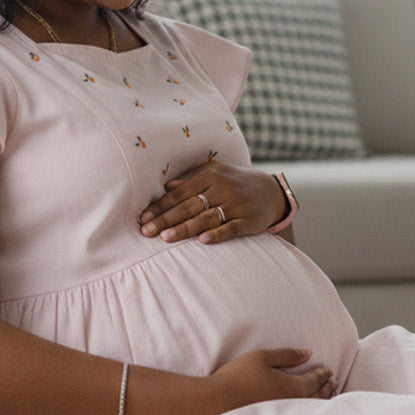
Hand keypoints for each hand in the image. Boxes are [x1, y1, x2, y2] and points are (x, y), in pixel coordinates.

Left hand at [139, 161, 287, 243]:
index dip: (161, 206)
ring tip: (166, 238)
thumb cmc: (235, 182)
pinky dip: (217, 234)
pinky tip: (203, 241)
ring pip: (206, 218)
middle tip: (147, 232)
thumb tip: (166, 186)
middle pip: (189, 206)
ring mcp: (236, 205)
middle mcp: (223, 188)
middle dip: (166, 220)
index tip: (143, 218)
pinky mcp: (249, 221)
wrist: (271, 191)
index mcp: (211, 175)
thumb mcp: (215, 173)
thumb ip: (191, 178)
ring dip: (185, 229)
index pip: (180, 193)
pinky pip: (231, 229)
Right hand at [207, 348, 336, 414]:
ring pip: (310, 410)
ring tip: (327, 396)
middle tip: (333, 382)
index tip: (329, 370)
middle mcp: (293, 405)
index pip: (316, 380)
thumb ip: (288, 355)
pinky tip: (306, 411)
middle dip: (327, 388)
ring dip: (322, 401)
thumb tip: (309, 353)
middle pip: (318, 397)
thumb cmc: (237, 377)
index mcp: (294, 388)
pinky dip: (310, 412)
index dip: (323, 374)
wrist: (215, 403)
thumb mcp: (262, 357)